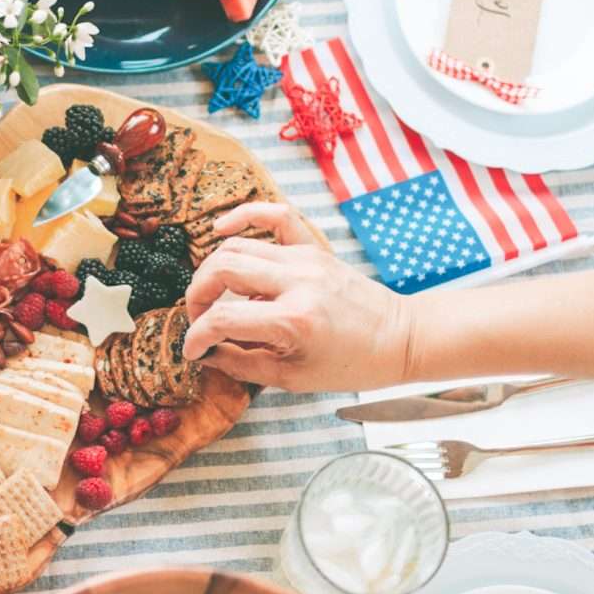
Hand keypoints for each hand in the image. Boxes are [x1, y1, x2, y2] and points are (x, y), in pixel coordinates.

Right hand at [182, 203, 414, 391]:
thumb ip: (242, 364)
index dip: (197, 336)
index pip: (223, 319)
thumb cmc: (351, 364)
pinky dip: (244, 215)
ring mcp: (306, 259)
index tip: (192, 350)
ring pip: (237, 246)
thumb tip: (207, 353)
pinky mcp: (313, 249)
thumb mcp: (292, 378)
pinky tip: (219, 228)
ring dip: (211, 269)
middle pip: (222, 269)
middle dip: (197, 295)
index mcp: (293, 320)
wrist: (400, 338)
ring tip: (211, 294)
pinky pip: (275, 217)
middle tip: (197, 318)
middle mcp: (297, 282)